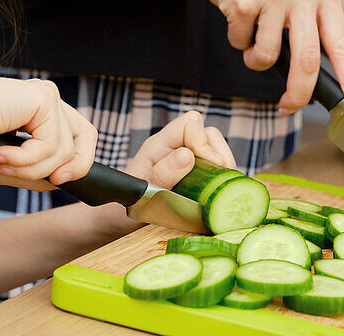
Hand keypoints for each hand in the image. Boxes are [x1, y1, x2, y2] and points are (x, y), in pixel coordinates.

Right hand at [0, 77, 96, 190]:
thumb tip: (59, 181)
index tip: (56, 182)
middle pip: (86, 136)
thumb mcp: (4, 165)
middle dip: (74, 167)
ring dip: (30, 168)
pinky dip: (24, 160)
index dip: (75, 163)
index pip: (74, 135)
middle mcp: (44, 98)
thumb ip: (32, 171)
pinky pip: (50, 146)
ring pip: (64, 151)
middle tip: (53, 180)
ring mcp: (45, 95)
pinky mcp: (43, 98)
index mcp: (35, 109)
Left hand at [94, 111, 236, 235]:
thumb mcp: (141, 192)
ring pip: (217, 149)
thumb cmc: (126, 205)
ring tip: (221, 188)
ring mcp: (186, 160)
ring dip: (224, 168)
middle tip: (219, 181)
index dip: (202, 142)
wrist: (120, 221)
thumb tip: (187, 156)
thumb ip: (162, 174)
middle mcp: (175, 147)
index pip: (190, 123)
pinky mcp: (195, 174)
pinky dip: (222, 178)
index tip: (208, 167)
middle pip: (208, 133)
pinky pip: (217, 167)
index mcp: (159, 144)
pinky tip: (218, 194)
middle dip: (219, 155)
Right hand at [188, 0, 343, 114]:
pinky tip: (237, 17)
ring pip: (268, 56)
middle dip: (298, 92)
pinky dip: (237, 40)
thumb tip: (323, 77)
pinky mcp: (243, 1)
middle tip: (289, 105)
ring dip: (256, 58)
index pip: (342, 43)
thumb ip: (316, 23)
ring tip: (252, 35)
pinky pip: (241, 43)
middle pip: (307, 60)